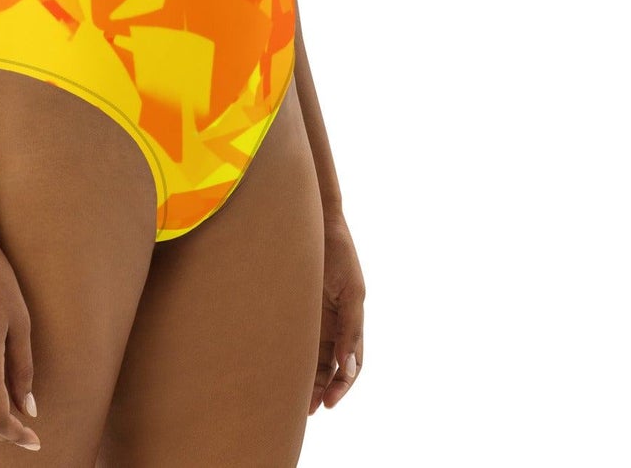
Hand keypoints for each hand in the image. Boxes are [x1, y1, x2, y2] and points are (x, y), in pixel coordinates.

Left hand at [310, 209, 363, 413]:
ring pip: (311, 355)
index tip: (328, 402)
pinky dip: (291, 355)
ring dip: (306, 378)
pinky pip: (293, 336)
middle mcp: (332, 321)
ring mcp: (312, 314)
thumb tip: (348, 368)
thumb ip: (350, 328)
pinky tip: (280, 370)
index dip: (342, 384)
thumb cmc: (337, 252)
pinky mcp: (293, 304)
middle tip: (308, 409)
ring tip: (293, 401)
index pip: (350, 363)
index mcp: (350, 319)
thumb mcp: (350, 291)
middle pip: (329, 365)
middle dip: (321, 388)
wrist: (313, 220)